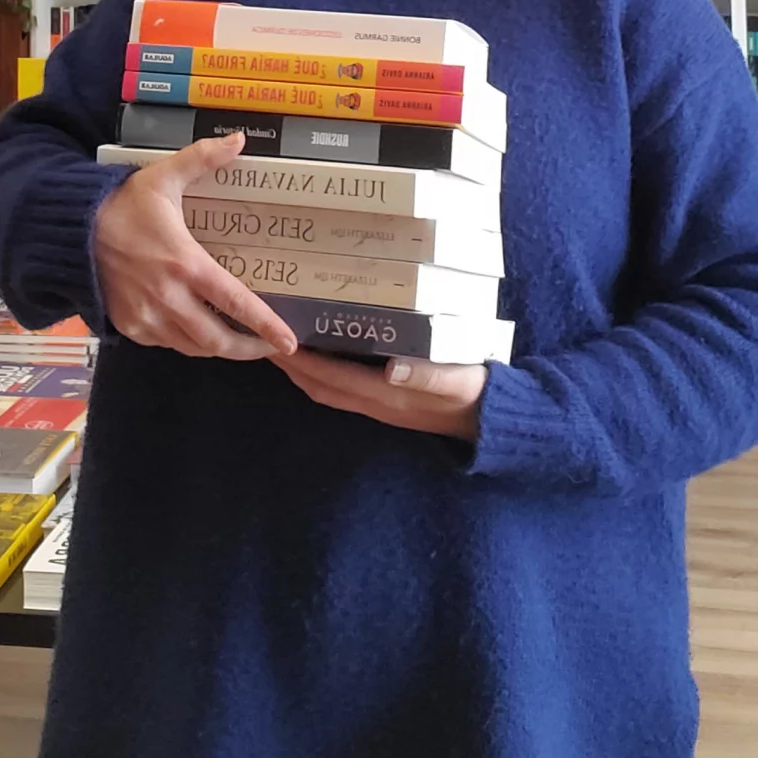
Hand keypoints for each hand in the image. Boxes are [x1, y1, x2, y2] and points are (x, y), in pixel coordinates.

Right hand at [94, 130, 297, 361]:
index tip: (289, 341)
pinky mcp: (129, 326)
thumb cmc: (121, 203)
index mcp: (185, 263)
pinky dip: (186, 342)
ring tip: (237, 339)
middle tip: (267, 347)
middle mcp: (168, 298)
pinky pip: (166, 343)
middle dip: (247, 349)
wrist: (68, 230)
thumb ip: (203, 159)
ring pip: (193, 347)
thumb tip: (240, 139)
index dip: (265, 326)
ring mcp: (146, 317)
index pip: (235, 302)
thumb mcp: (163, 177)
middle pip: (217, 340)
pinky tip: (197, 328)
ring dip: (217, 347)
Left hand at [268, 347, 486, 440]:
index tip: (273, 340)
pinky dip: (324, 373)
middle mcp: (376, 403)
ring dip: (302, 371)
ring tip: (283, 344)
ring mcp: (381, 406)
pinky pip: (345, 389)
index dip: (299, 361)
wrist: (493, 420)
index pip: (331, 377)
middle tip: (264, 337)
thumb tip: (392, 367)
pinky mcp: (389, 403)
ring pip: (330, 390)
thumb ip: (427, 372)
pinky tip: (323, 353)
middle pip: (320, 387)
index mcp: (387, 395)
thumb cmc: (475, 391)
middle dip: (290, 366)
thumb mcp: (456, 378)